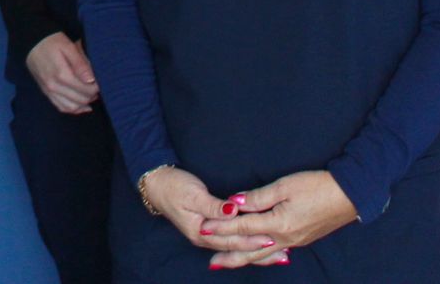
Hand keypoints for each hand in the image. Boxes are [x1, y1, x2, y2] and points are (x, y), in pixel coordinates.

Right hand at [24, 32, 98, 114]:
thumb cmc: (52, 42)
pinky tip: (81, 105)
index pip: (86, 89)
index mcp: (62, 75)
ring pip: (72, 107)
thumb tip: (92, 80)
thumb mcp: (68, 46)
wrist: (31, 42)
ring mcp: (49, 91)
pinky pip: (61, 107)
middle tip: (98, 86)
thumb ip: (80, 64)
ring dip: (84, 104)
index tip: (101, 81)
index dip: (97, 87)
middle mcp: (54, 86)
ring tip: (92, 95)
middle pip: (81, 99)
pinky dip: (73, 109)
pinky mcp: (46, 93)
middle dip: (92, 95)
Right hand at [141, 168, 284, 265]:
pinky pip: (231, 240)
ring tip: (278, 255)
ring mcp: (206, 235)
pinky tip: (257, 245)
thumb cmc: (173, 186)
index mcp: (200, 232)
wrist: (155, 183)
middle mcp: (204, 238)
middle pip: (236, 248)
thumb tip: (233, 212)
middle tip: (283, 253)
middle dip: (260, 251)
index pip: (231, 239)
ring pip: (235, 247)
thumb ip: (214, 206)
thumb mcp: (193, 194)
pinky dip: (246, 244)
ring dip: (256, 251)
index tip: (271, 238)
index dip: (251, 238)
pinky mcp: (208, 228)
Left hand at [197, 170, 356, 263]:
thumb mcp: (284, 186)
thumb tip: (235, 203)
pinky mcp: (301, 239)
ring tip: (227, 263)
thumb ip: (258, 197)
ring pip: (262, 255)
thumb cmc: (317, 187)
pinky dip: (260, 256)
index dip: (221, 228)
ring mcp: (294, 242)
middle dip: (229, 254)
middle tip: (210, 262)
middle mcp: (285, 238)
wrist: (349, 196)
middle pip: (250, 250)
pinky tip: (256, 256)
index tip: (203, 228)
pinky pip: (275, 252)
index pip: (242, 227)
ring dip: (243, 259)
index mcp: (278, 224)